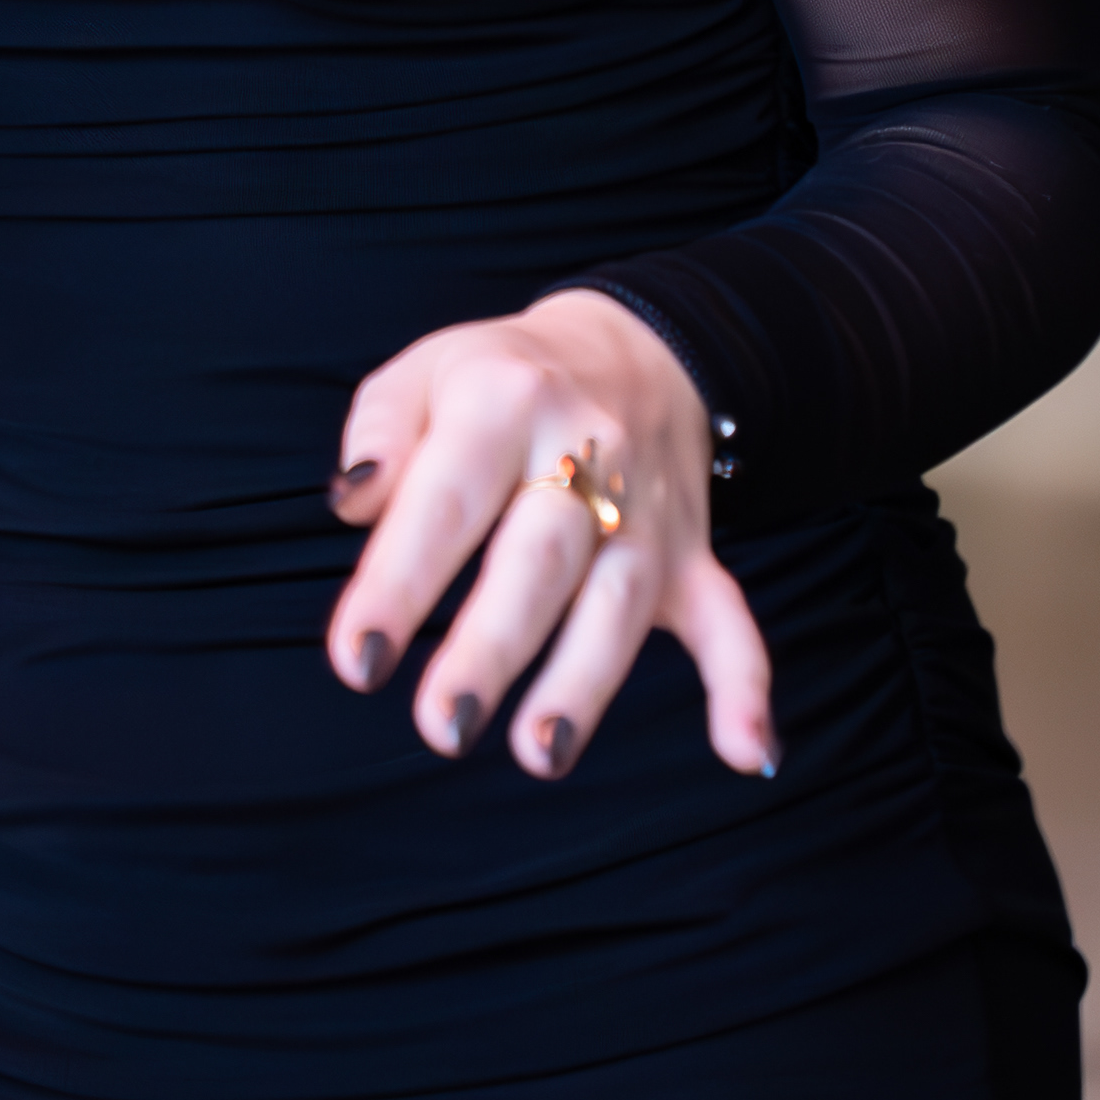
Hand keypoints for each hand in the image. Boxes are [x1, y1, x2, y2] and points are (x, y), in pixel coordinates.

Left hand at [324, 288, 774, 783]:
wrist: (633, 345)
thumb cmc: (500, 378)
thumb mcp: (424, 370)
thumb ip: (378, 433)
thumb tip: (352, 503)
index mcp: (505, 402)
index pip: (446, 500)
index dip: (398, 583)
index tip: (356, 662)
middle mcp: (587, 455)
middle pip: (540, 558)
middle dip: (493, 646)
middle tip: (444, 725)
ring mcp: (647, 511)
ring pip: (621, 599)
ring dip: (586, 681)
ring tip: (539, 754)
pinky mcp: (692, 553)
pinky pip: (729, 617)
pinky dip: (744, 685)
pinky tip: (747, 751)